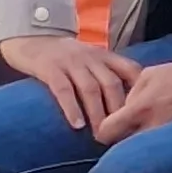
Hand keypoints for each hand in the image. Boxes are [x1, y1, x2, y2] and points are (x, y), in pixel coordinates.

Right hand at [0, 34, 140, 130]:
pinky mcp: (49, 68)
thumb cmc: (62, 57)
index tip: (143, 113)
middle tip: (120, 133)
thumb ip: (106, 73)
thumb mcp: (89, 59)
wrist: (29, 38)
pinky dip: (71, 108)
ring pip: (90, 88)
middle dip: (118, 110)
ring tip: (100, 134)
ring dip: (97, 114)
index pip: (130, 70)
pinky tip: (77, 125)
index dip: (140, 91)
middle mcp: (89, 57)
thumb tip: (128, 104)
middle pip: (111, 84)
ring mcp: (69, 62)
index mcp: (103, 55)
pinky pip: (63, 90)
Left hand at [93, 58, 171, 143]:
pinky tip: (155, 140)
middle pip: (123, 145)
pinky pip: (158, 147)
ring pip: (141, 148)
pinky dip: (154, 145)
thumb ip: (130, 94)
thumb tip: (121, 109)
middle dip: (119, 141)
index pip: (107, 132)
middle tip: (120, 135)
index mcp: (138, 110)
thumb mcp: (146, 77)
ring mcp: (164, 136)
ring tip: (138, 137)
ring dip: (136, 144)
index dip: (101, 133)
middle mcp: (149, 127)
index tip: (102, 132)